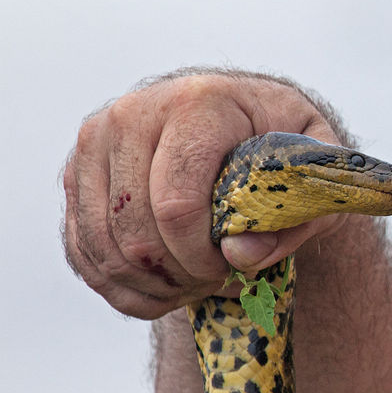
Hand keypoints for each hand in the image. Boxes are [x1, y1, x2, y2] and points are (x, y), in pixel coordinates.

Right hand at [62, 69, 347, 318]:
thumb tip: (240, 257)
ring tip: (197, 284)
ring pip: (104, 246)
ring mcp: (96, 142)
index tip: (234, 270)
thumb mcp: (313, 176)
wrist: (245, 119)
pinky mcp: (77, 171)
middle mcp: (134, 114)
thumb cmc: (282, 148)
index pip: (177, 205)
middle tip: (218, 282)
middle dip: (179, 275)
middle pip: (135, 231)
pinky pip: (83, 250)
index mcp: (198, 104)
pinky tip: (166, 288)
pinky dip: (123, 285)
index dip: (202, 257)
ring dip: (152, 284)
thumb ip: (293, 219)